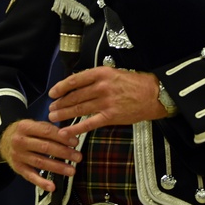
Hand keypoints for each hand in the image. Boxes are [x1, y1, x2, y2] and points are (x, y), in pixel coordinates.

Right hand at [0, 119, 82, 192]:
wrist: (3, 140)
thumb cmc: (25, 132)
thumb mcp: (32, 124)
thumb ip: (48, 129)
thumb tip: (70, 136)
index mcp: (25, 127)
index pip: (46, 131)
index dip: (62, 137)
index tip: (75, 142)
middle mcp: (20, 141)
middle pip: (45, 147)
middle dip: (64, 153)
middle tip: (78, 157)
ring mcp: (18, 156)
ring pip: (40, 163)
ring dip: (58, 167)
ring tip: (72, 171)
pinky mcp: (17, 168)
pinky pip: (31, 177)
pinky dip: (41, 182)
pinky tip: (52, 187)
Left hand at [47, 67, 165, 137]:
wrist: (154, 95)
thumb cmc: (134, 83)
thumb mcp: (114, 73)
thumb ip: (96, 79)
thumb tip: (78, 85)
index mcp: (101, 74)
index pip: (75, 80)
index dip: (61, 87)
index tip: (53, 93)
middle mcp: (101, 87)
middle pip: (75, 96)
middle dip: (60, 103)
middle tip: (51, 108)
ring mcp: (105, 102)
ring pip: (79, 109)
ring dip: (63, 114)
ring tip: (53, 117)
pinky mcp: (110, 116)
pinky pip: (88, 123)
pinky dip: (75, 128)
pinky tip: (65, 131)